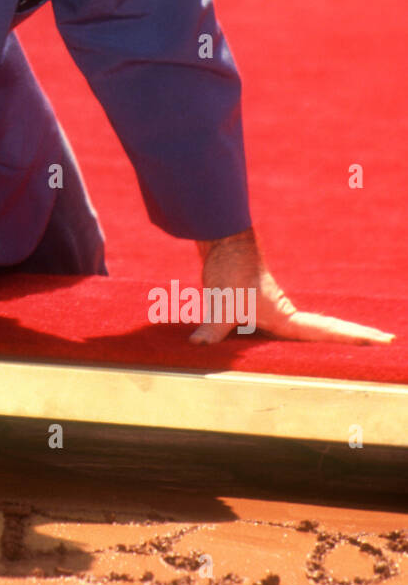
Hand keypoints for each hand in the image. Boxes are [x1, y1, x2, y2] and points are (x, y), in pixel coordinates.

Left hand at [190, 230, 394, 345]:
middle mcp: (285, 311)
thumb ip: (212, 329)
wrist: (222, 237)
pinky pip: (288, 318)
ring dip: (333, 331)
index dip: (354, 338)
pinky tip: (300, 332)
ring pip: (310, 323)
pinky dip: (304, 325)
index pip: (326, 331)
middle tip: (386, 340)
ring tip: (358, 340)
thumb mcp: (221, 304)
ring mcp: (273, 305)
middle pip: (327, 327)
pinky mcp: (260, 299)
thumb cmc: (228, 268)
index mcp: (285, 315)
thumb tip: (197, 347)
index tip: (384, 340)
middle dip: (355, 335)